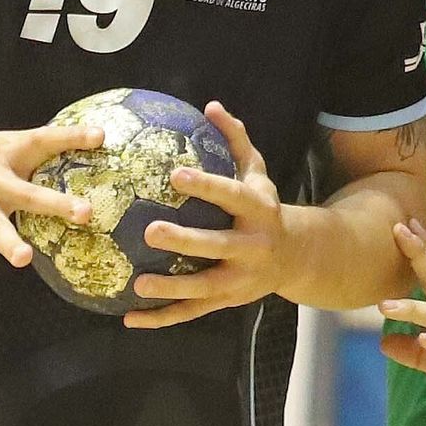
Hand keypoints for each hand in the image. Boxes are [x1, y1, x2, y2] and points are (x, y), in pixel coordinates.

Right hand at [0, 117, 101, 271]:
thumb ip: (27, 153)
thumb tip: (77, 147)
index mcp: (3, 155)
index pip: (42, 142)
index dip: (71, 138)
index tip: (101, 137)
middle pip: (26, 193)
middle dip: (55, 203)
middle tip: (85, 213)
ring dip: (7, 242)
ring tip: (23, 258)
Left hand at [124, 103, 292, 329]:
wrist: (297, 257)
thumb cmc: (264, 208)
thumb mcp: (258, 173)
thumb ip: (236, 141)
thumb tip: (211, 106)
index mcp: (260, 212)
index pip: (232, 197)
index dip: (207, 187)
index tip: (175, 176)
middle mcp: (254, 248)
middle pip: (218, 246)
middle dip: (187, 241)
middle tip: (152, 230)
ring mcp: (241, 280)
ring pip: (205, 287)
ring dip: (171, 288)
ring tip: (137, 283)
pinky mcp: (228, 302)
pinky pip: (191, 312)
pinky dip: (161, 318)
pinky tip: (129, 317)